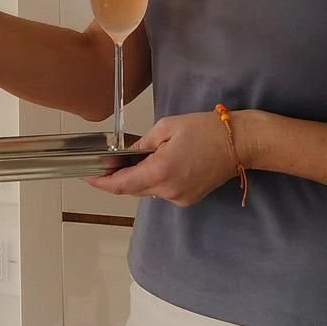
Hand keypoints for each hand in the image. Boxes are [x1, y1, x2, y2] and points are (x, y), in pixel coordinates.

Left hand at [86, 109, 243, 205]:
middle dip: (116, 178)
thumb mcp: (166, 128)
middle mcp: (168, 191)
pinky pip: (162, 191)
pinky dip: (152, 180)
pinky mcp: (188, 198)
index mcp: (160, 172)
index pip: (121, 185)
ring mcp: (180, 197)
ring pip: (147, 191)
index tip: (86, 175)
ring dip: (135, 178)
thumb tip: (127, 155)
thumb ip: (142, 144)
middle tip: (104, 163)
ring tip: (128, 161)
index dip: (100, 182)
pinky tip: (152, 165)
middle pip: (132, 189)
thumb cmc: (205, 129)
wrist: (240, 143)